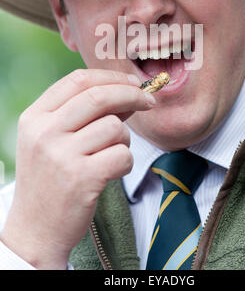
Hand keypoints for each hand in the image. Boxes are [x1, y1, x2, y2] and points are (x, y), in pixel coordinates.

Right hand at [0, 69, 155, 268]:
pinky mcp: (81, 179)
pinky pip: (122, 154)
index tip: (131, 82)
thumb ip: (84, 113)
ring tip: (111, 154)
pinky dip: (126, 161)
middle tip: (149, 101)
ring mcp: (61, 156)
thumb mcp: (52, 139)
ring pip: (115, 127)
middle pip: (99, 96)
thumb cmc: (50, 177)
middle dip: (132, 94)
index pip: (78, 80)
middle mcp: (44, 132)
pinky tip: (112, 171)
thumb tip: (127, 92)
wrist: (35, 228)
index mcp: (35, 117)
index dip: (110, 76)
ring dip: (124, 139)